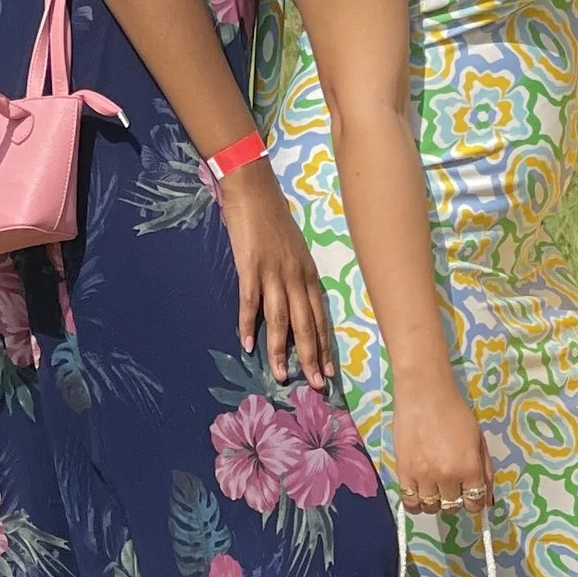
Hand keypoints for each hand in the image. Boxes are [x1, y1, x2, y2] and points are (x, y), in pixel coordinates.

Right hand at [215, 162, 335, 388]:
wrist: (255, 193)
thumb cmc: (275, 222)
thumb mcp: (296, 252)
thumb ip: (298, 278)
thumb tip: (299, 304)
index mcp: (309, 275)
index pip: (320, 317)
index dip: (324, 345)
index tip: (329, 370)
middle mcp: (296, 277)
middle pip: (306, 324)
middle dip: (311, 357)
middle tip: (316, 383)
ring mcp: (273, 273)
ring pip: (280, 319)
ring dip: (280, 350)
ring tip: (280, 375)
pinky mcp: (250, 268)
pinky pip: (250, 302)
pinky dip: (248, 325)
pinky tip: (247, 345)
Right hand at [392, 372, 494, 517]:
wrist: (424, 395)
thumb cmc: (455, 413)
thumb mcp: (479, 440)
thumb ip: (485, 471)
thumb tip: (486, 499)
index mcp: (469, 468)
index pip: (474, 503)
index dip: (474, 502)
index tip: (470, 495)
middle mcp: (447, 477)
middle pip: (452, 507)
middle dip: (455, 499)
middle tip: (452, 486)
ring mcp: (423, 476)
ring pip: (431, 507)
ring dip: (435, 502)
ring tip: (435, 488)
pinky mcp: (404, 472)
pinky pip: (409, 502)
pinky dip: (415, 503)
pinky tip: (419, 493)